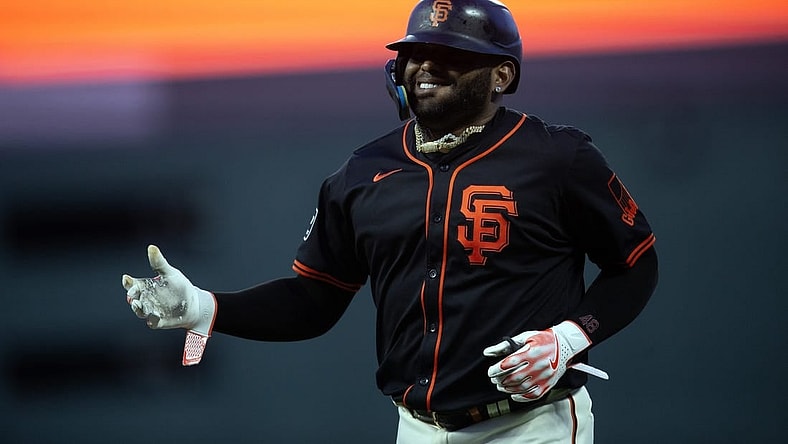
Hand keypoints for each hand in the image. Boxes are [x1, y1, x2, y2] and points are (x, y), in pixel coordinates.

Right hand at [122, 245, 215, 364]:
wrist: (194, 303)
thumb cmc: (179, 286)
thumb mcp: (170, 273)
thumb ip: (159, 263)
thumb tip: (151, 247)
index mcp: (146, 287)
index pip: (132, 285)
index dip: (128, 283)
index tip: (126, 278)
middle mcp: (146, 300)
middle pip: (134, 299)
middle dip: (132, 297)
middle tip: (133, 295)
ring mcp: (152, 311)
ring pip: (140, 312)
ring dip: (138, 309)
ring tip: (138, 305)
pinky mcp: (160, 321)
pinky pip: (153, 322)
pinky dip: (152, 320)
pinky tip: (154, 316)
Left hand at [483, 321, 590, 401]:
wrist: (565, 345)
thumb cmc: (542, 339)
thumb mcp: (523, 337)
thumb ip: (504, 345)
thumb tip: (487, 352)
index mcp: (531, 352)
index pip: (509, 364)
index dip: (496, 370)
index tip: (490, 372)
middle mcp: (538, 365)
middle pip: (514, 377)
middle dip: (500, 380)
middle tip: (494, 380)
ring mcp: (544, 376)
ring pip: (522, 387)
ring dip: (508, 389)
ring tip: (502, 386)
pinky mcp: (548, 384)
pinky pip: (533, 395)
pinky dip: (521, 397)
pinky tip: (514, 394)